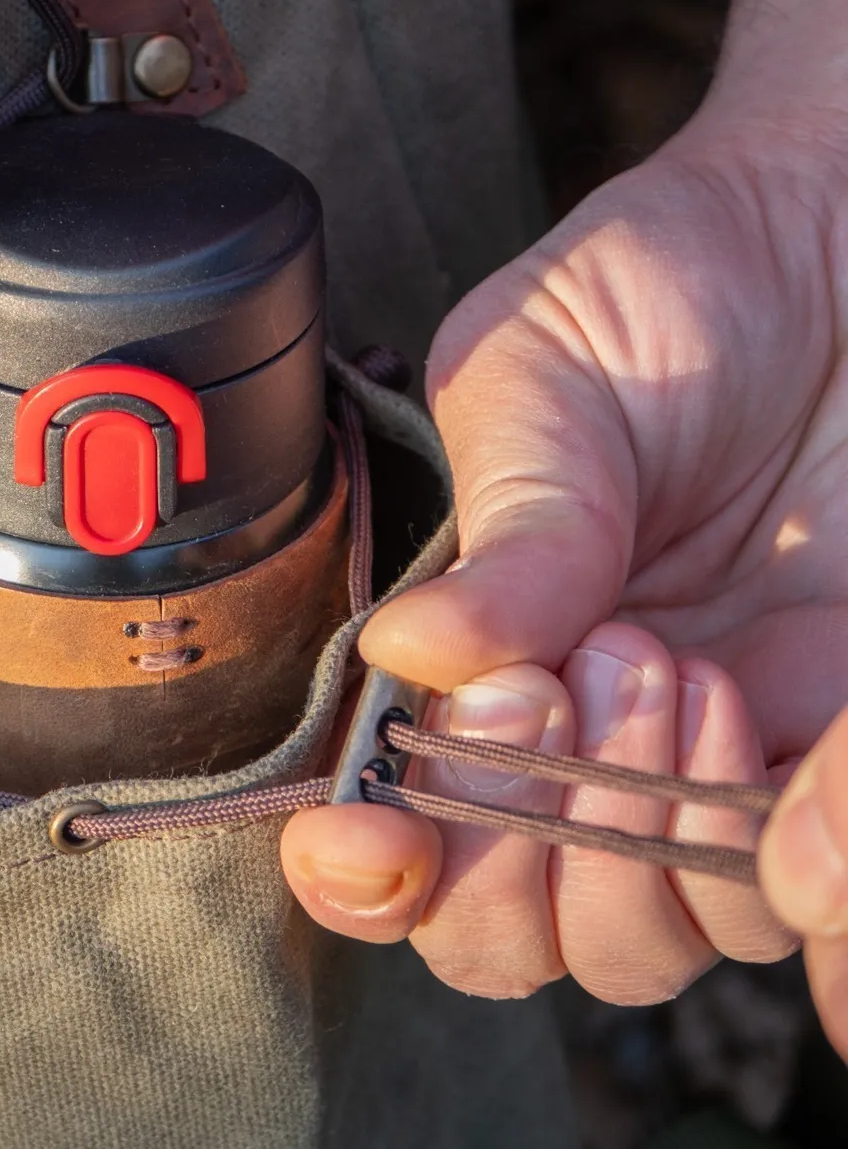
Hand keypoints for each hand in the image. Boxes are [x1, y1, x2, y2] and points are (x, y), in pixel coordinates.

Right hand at [282, 0, 847, 1001]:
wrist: (834, 231)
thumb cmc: (666, 284)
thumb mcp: (539, 373)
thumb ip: (503, 523)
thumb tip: (414, 654)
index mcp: (472, 641)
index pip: (396, 821)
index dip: (369, 873)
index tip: (381, 842)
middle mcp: (579, 723)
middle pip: (519, 932)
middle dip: (520, 850)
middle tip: (555, 686)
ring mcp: (716, 749)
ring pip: (664, 939)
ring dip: (658, 840)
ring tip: (677, 661)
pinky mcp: (842, 739)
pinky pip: (822, 883)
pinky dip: (818, 868)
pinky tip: (810, 789)